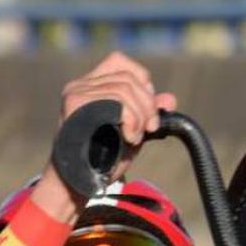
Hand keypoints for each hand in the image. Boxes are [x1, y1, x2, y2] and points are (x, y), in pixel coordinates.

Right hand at [37, 52, 177, 221]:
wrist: (78, 184)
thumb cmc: (102, 160)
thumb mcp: (132, 133)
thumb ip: (148, 114)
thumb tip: (170, 100)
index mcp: (90, 86)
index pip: (120, 62)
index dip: (142, 79)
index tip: (148, 108)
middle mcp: (80, 85)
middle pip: (128, 77)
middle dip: (148, 104)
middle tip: (150, 129)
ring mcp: (76, 94)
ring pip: (125, 89)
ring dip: (141, 115)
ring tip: (136, 137)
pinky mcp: (75, 105)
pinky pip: (116, 102)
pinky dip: (132, 120)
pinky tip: (130, 138)